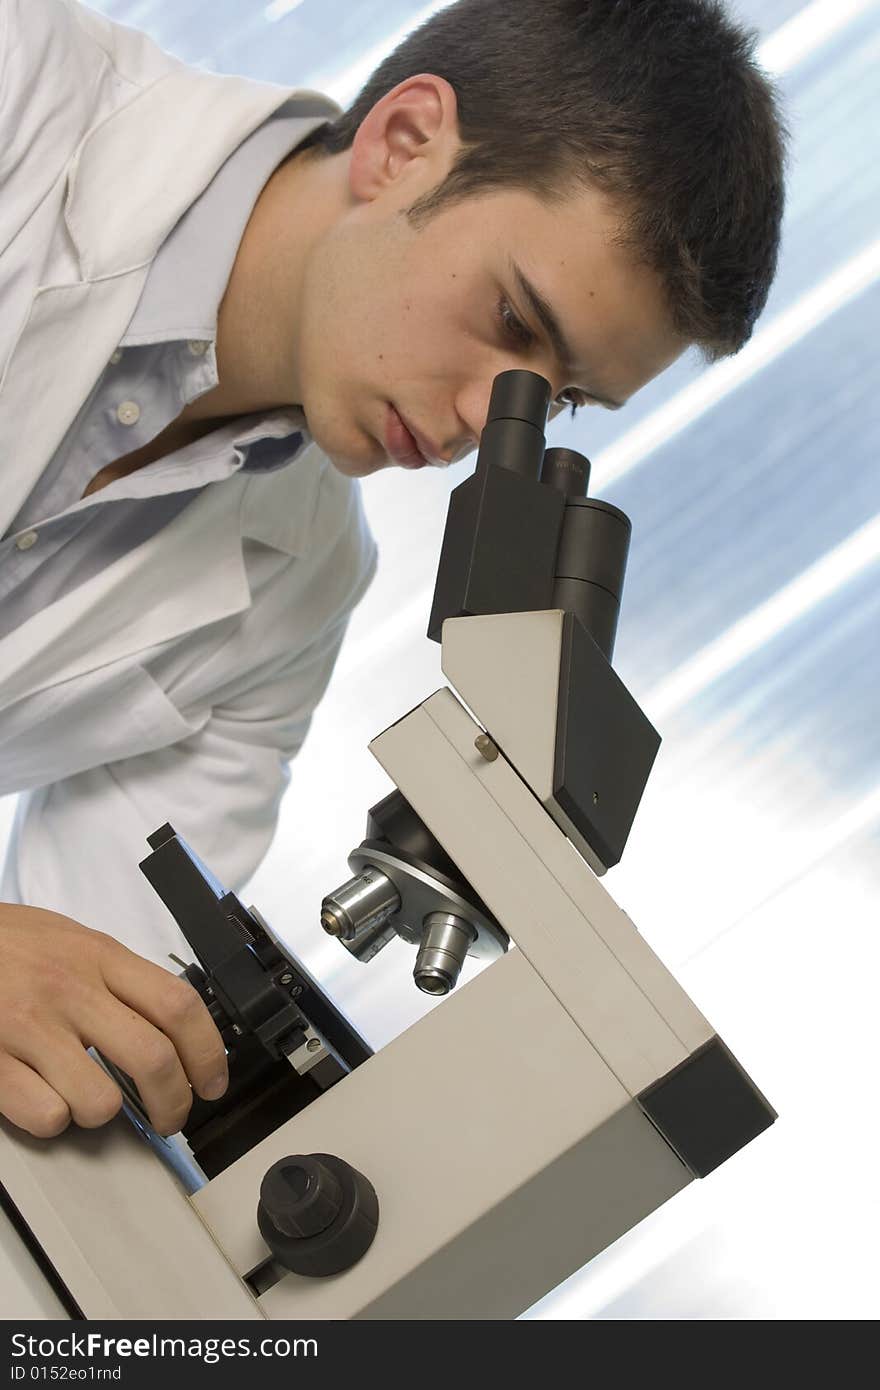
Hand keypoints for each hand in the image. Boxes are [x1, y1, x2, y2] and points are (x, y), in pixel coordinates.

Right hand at [0, 904, 227, 1138]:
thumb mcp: (72, 940)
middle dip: (174, 1103)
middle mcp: (70, 990)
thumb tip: (172, 1024)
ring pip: (100, 1102)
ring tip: (87, 1096)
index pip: (178, 1005)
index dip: (208, 1051)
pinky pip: (46, 1116)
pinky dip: (53, 1120)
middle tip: (171, 1116)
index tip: (213, 1081)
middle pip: (153, 1059)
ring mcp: (29, 1027)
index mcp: (99, 957)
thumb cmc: (6, 944)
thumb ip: (119, 977)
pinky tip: (43, 1097)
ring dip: (103, 1114)